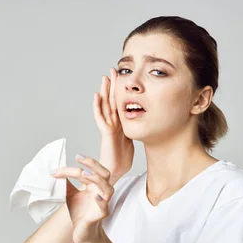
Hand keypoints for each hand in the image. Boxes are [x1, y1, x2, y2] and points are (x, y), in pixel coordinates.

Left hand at [51, 154, 113, 242]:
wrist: (83, 233)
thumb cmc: (80, 213)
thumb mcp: (70, 195)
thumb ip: (67, 183)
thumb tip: (57, 171)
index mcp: (94, 186)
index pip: (86, 171)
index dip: (71, 169)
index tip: (56, 170)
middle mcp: (101, 192)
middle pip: (104, 173)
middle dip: (92, 163)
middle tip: (78, 157)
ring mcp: (103, 203)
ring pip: (108, 188)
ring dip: (97, 179)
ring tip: (84, 173)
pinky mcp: (101, 215)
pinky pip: (104, 207)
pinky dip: (101, 201)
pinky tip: (95, 197)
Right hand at [95, 68, 134, 184]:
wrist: (114, 172)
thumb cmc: (121, 160)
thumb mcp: (132, 140)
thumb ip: (135, 130)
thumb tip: (145, 123)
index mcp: (120, 124)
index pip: (120, 103)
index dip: (121, 90)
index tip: (123, 77)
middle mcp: (113, 123)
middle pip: (112, 100)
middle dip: (113, 85)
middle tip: (113, 70)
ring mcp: (108, 127)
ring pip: (105, 105)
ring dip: (105, 92)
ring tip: (105, 78)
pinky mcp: (106, 133)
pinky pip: (100, 117)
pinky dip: (97, 106)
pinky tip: (97, 96)